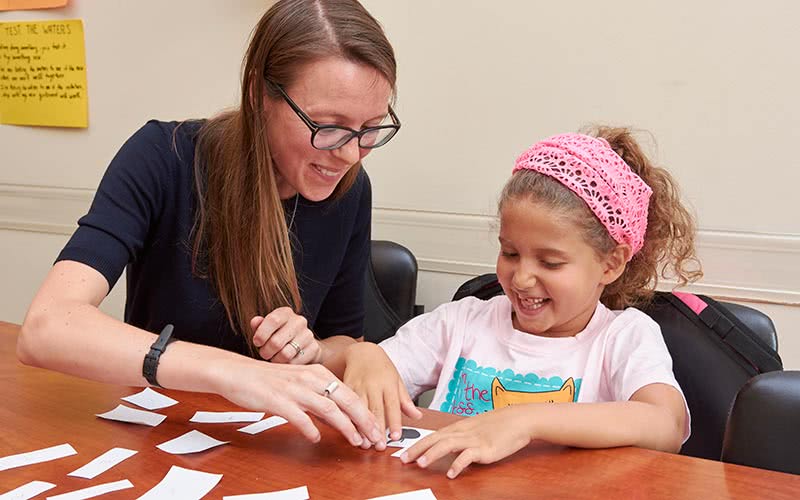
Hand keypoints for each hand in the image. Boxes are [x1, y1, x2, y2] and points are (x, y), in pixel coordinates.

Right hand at [217, 356, 383, 446]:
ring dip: (346, 427)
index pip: (350, 394)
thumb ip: (319, 401)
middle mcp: (310, 378)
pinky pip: (299, 416)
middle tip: (376, 439)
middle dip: (365, 421)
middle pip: (346, 400)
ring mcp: (295, 389)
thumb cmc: (269, 380)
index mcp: (318, 373)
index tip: (378, 430)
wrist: (236, 372)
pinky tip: (315, 438)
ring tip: (356, 441)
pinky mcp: (278, 400)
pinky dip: (310, 429)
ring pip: (329, 408)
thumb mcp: (300, 385)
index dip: (366, 413)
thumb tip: (339, 421)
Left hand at [251, 307, 320, 363]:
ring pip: (285, 354)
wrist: (303, 345)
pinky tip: (284, 361)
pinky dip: (286, 365)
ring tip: (274, 357)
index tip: (257, 342)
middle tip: (264, 353)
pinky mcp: (314, 349)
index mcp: (286, 313)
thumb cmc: (279, 335)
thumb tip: (255, 321)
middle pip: (276, 342)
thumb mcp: (267, 328)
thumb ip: (259, 325)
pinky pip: (294, 363)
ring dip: (275, 360)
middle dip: (266, 351)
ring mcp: (308, 335)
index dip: (261, 334)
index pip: (273, 320)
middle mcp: (299, 321)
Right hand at [342, 343, 421, 448]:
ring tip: (364, 443)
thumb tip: (418, 416)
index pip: (393, 405)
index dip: (394, 422)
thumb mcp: (397, 380)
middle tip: (380, 446)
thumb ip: (405, 401)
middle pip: (375, 409)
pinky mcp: (345, 387)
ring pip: (359, 409)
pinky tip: (349, 430)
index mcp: (388, 383)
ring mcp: (358, 386)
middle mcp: (373, 385)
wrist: (362, 353)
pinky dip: (347, 418)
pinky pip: (346, 405)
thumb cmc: (382, 368)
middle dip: (377, 429)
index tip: (396, 436)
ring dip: (361, 428)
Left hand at [400, 405, 532, 477]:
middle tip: (403, 459)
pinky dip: (458, 464)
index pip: (433, 435)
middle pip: (435, 439)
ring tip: (420, 464)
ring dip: (432, 454)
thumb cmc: (498, 425)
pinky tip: (451, 473)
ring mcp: (473, 439)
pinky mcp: (485, 448)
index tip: (403, 452)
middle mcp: (463, 432)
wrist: (519, 420)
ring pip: (448, 445)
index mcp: (458, 427)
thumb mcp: (474, 429)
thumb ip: (459, 437)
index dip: (417, 443)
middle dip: (417, 449)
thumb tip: (445, 448)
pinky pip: (468, 456)